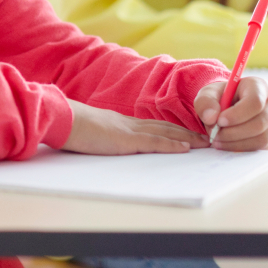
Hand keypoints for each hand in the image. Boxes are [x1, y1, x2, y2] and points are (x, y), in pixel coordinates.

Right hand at [60, 100, 208, 154]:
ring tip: (204, 143)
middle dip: (185, 132)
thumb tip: (104, 141)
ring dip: (186, 138)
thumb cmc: (70, 126)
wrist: (63, 119)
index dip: (170, 129)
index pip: (151, 125)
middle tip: (205, 137)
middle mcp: (129, 124)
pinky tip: (185, 148)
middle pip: (164, 126)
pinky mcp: (127, 140)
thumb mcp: (90, 130)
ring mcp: (129, 130)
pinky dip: (172, 144)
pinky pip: (154, 142)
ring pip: (165, 132)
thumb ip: (101, 134)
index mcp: (120, 123)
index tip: (185, 133)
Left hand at [194, 77, 267, 151]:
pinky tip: (227, 144)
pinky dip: (242, 148)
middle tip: (215, 134)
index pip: (255, 102)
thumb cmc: (220, 97)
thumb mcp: (208, 94)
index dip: (238, 114)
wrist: (228, 107)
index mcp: (259, 86)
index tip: (220, 121)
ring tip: (218, 140)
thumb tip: (211, 118)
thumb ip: (205, 102)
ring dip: (237, 143)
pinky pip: (261, 147)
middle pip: (260, 123)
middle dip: (234, 132)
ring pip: (262, 138)